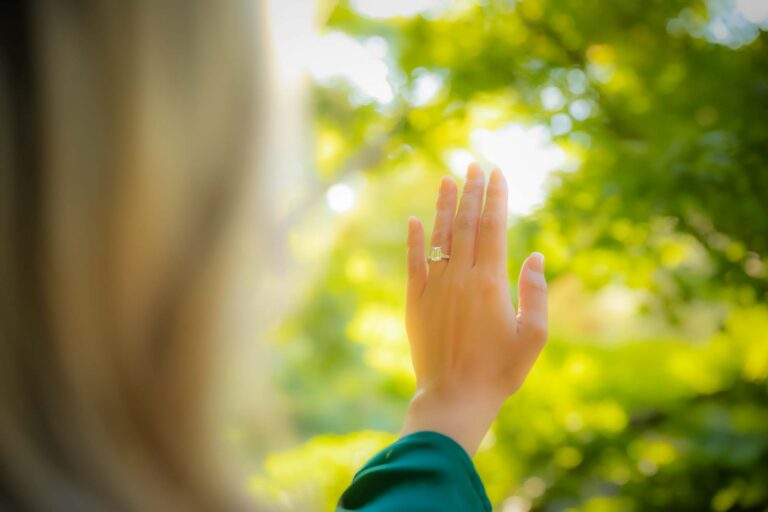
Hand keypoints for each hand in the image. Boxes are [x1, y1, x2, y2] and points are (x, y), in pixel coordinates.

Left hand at [400, 163, 547, 455]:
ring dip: (444, 206)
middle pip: (466, 224)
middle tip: (474, 165)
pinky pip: (414, 263)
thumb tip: (533, 255)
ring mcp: (434, 288)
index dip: (495, 197)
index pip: (493, 227)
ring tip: (447, 179)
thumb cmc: (499, 372)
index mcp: (491, 283)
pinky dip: (414, 240)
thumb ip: (536, 293)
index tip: (497, 173)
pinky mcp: (414, 302)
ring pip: (440, 236)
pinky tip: (415, 219)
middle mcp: (460, 278)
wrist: (454, 397)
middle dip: (471, 191)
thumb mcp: (533, 337)